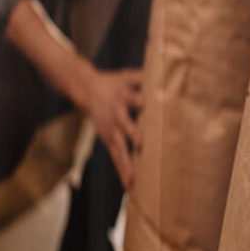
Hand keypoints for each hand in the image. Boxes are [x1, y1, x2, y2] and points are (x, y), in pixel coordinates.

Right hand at [70, 61, 144, 189]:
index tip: (144, 102)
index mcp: (123, 96)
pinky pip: (116, 156)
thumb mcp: (126, 76)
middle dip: (132, 134)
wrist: (86, 89)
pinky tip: (128, 184)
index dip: (138, 100)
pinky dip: (122, 170)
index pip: (132, 97)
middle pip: (125, 125)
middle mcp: (116, 114)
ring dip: (126, 162)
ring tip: (132, 178)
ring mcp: (111, 129)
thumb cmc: (114, 83)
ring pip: (119, 147)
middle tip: (140, 143)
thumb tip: (163, 66)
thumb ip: (142, 75)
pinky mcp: (108, 138)